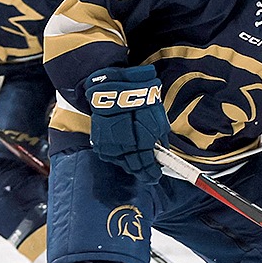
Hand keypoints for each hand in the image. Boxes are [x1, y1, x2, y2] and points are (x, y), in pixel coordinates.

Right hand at [82, 64, 168, 182]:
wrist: (116, 88)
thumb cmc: (140, 101)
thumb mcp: (159, 121)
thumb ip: (160, 141)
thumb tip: (162, 153)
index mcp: (142, 144)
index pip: (148, 168)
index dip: (153, 173)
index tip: (156, 174)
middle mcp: (125, 149)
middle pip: (134, 169)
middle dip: (142, 171)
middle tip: (148, 171)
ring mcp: (110, 147)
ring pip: (122, 163)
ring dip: (129, 163)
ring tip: (135, 158)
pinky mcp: (99, 143)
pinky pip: (110, 155)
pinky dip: (118, 155)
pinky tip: (123, 149)